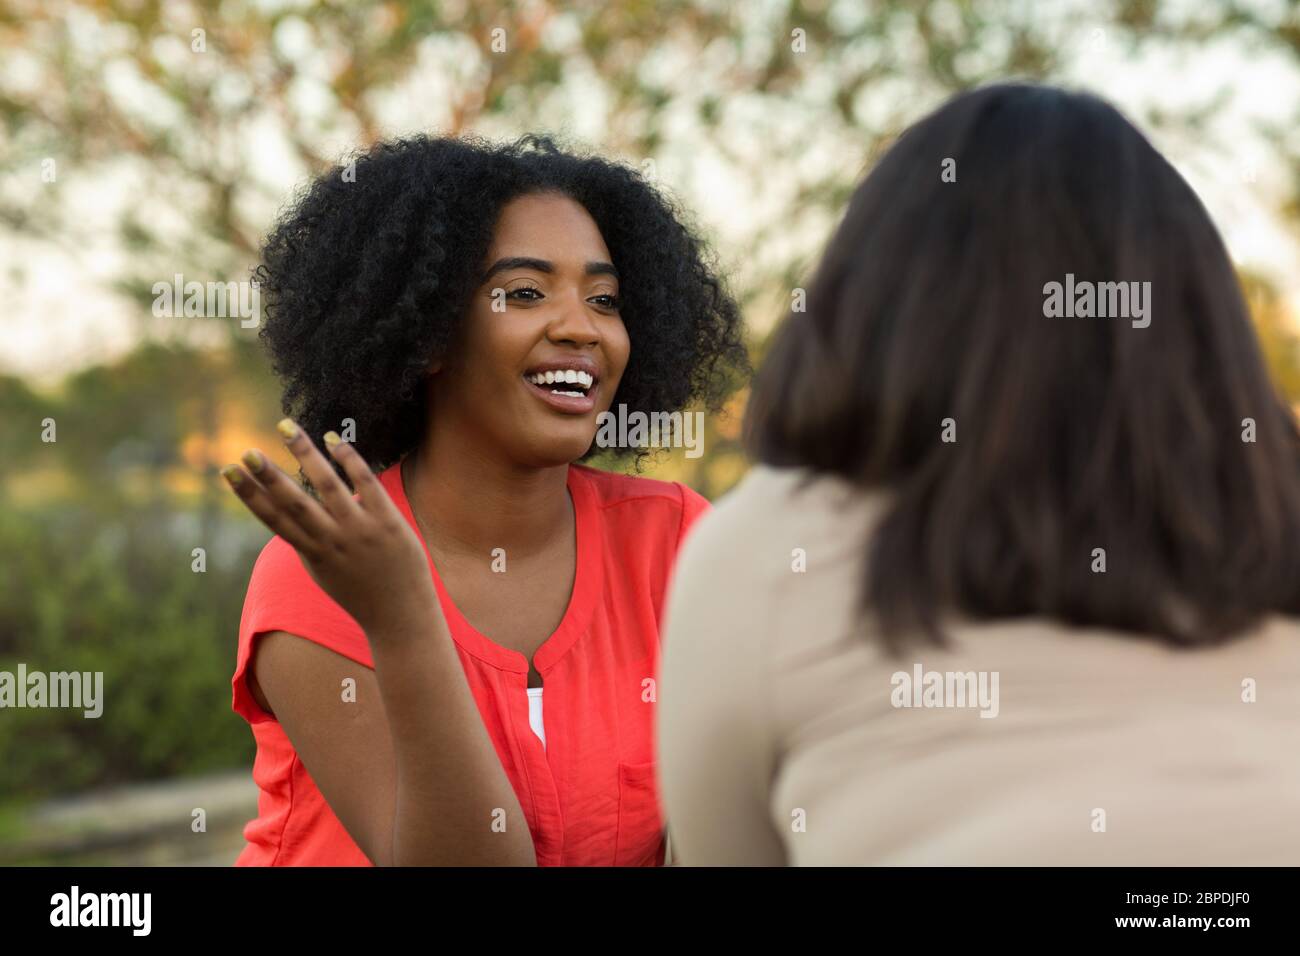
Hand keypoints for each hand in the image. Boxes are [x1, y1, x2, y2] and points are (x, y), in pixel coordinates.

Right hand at [220, 419, 435, 635]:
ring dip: (305, 454)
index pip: (274, 519)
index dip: (249, 495)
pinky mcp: (388, 522)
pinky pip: (366, 483)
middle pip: (294, 503)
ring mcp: (360, 531)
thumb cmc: (362, 593)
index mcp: (312, 554)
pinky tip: (334, 440)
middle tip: (247, 450)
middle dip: (268, 476)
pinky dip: (348, 460)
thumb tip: (292, 515)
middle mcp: (332, 541)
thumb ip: (310, 543)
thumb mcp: (326, 572)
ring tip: (285, 427)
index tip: (228, 471)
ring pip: (327, 485)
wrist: (402, 618)